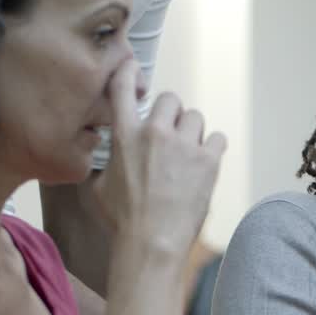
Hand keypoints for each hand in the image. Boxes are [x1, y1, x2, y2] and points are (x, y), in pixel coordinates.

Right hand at [93, 59, 225, 252]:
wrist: (152, 242)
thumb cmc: (122, 220)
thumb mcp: (97, 188)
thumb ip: (102, 164)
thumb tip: (101, 159)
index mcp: (125, 135)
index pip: (123, 87)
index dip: (128, 73)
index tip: (132, 72)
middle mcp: (156, 133)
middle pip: (171, 98)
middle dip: (171, 114)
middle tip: (169, 135)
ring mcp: (185, 145)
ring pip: (195, 117)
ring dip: (191, 132)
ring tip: (186, 154)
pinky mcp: (209, 160)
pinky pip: (217, 138)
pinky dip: (212, 147)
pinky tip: (205, 162)